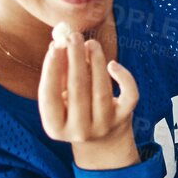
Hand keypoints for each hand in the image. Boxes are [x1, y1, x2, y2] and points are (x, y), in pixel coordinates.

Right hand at [38, 26, 139, 168]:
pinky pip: (128, 95)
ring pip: (101, 90)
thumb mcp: (62, 98)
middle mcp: (78, 131)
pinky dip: (124, 77)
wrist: (102, 140)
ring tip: (91, 43)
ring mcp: (103, 127)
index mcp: (55, 128)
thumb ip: (60, 73)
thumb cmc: (75, 110)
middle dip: (75, 59)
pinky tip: (113, 64)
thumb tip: (60, 42)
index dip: (51, 70)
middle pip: (77, 91)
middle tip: (74, 36)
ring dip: (96, 62)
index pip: (49, 96)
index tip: (55, 46)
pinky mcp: (123, 119)